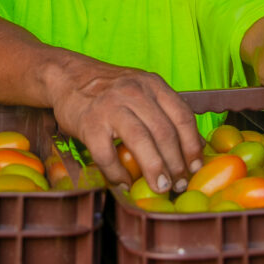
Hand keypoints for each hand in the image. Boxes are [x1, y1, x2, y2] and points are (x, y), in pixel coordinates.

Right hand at [46, 59, 203, 192]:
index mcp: (153, 85)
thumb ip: (165, 112)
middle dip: (176, 164)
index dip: (192, 146)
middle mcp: (134, 92)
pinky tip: (124, 183)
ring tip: (161, 187)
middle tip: (178, 184)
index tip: (195, 167)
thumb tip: (195, 146)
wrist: (68, 76)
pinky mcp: (89, 123)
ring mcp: (110, 106)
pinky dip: (118, 173)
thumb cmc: (110, 90)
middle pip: (164, 132)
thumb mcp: (143, 90)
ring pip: (141, 142)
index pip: (182, 117)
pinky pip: (107, 155)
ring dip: (154, 170)